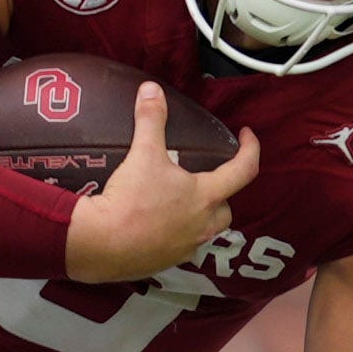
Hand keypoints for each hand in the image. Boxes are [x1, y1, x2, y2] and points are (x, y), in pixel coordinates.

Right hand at [63, 84, 260, 283]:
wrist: (102, 245)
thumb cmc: (130, 200)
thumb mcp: (143, 154)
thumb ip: (151, 120)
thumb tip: (151, 90)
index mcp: (206, 196)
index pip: (243, 170)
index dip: (250, 149)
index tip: (246, 136)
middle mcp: (203, 225)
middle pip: (226, 208)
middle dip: (222, 192)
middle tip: (207, 176)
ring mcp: (186, 247)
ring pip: (205, 230)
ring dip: (200, 214)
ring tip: (181, 200)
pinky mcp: (166, 261)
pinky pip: (181, 245)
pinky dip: (176, 233)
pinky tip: (158, 223)